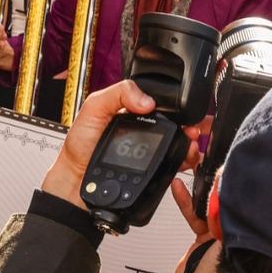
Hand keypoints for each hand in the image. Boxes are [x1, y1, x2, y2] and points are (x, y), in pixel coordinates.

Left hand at [40, 80, 205, 208]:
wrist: (76, 179)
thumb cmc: (80, 145)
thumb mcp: (94, 107)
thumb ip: (118, 93)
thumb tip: (147, 100)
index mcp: (132, 111)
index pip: (160, 104)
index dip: (177, 106)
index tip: (188, 110)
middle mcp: (142, 130)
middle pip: (175, 125)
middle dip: (191, 126)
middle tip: (195, 129)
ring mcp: (148, 151)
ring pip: (179, 144)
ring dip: (191, 144)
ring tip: (191, 144)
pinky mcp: (150, 170)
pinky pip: (173, 164)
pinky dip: (184, 161)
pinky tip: (185, 159)